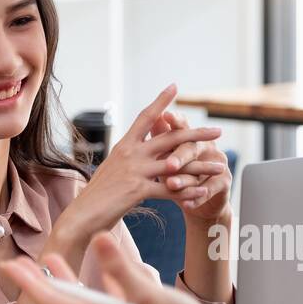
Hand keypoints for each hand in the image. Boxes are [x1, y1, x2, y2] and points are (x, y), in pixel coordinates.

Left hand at [1, 233, 225, 303]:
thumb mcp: (148, 293)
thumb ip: (121, 268)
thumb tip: (98, 240)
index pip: (56, 298)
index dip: (31, 281)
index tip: (10, 266)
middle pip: (63, 299)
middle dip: (39, 280)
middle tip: (16, 265)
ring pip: (82, 297)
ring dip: (64, 280)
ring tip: (50, 263)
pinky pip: (105, 297)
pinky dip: (96, 282)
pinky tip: (100, 271)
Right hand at [54, 85, 223, 252]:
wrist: (81, 216)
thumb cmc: (99, 196)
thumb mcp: (114, 169)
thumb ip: (131, 158)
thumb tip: (143, 147)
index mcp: (124, 145)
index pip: (146, 117)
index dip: (161, 102)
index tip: (175, 87)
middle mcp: (130, 153)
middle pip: (170, 138)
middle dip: (197, 134)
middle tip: (218, 131)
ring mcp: (134, 170)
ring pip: (176, 165)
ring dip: (201, 167)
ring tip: (220, 167)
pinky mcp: (137, 190)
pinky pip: (170, 191)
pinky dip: (187, 193)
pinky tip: (202, 194)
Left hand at [150, 109, 231, 223]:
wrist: (198, 201)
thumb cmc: (177, 173)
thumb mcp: (166, 156)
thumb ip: (161, 138)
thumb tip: (152, 116)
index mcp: (190, 137)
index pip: (182, 126)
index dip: (176, 121)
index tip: (166, 115)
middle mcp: (206, 146)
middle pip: (191, 148)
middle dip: (179, 156)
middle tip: (169, 164)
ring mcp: (217, 163)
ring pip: (198, 171)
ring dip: (185, 179)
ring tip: (172, 185)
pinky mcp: (224, 181)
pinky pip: (209, 190)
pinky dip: (196, 198)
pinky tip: (186, 204)